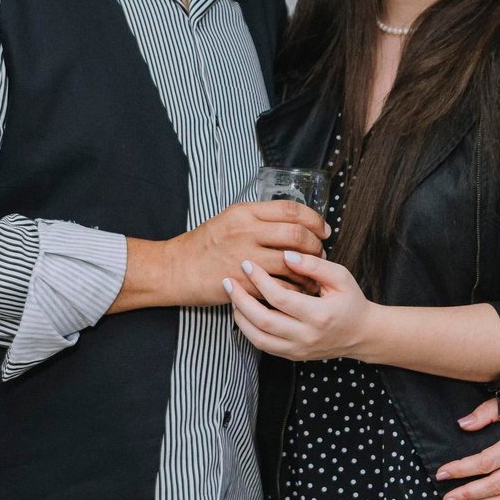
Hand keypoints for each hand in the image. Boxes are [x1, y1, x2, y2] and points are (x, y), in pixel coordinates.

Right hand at [114, 201, 327, 310]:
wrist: (176, 269)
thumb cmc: (203, 245)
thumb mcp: (229, 219)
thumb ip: (258, 218)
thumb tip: (292, 221)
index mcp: (245, 212)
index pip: (291, 209)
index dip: (314, 220)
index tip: (323, 230)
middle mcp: (247, 231)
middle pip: (297, 234)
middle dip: (315, 246)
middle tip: (320, 253)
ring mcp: (245, 257)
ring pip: (292, 262)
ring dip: (308, 269)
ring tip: (312, 273)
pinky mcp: (243, 282)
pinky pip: (280, 285)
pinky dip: (295, 288)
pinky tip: (298, 290)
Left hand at [226, 251, 375, 361]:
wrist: (362, 334)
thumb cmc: (351, 302)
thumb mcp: (341, 277)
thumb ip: (314, 265)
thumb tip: (286, 254)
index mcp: (319, 315)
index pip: (280, 298)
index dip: (260, 280)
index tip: (248, 264)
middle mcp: (306, 336)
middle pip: (263, 320)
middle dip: (241, 299)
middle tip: (229, 280)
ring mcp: (298, 350)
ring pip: (258, 338)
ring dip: (240, 317)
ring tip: (232, 297)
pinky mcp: (292, 356)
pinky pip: (263, 346)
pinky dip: (248, 329)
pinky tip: (243, 312)